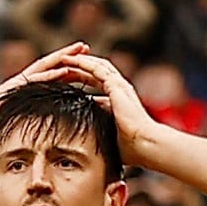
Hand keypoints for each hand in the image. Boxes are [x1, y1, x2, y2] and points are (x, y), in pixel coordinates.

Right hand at [0, 42, 94, 150]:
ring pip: (45, 67)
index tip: (87, 65)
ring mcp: (18, 85)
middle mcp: (24, 84)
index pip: (52, 77)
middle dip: (70, 55)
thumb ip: (34, 130)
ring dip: (64, 57)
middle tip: (87, 47)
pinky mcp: (12, 90)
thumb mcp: (21, 131)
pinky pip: (34, 80)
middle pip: (51, 65)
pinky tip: (64, 70)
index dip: (69, 70)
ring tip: (81, 48)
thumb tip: (50, 148)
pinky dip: (50, 74)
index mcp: (28, 93)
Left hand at [58, 48, 162, 163]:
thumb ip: (99, 129)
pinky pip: (96, 69)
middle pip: (96, 69)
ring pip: (96, 65)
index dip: (82, 76)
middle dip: (79, 65)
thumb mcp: (109, 134)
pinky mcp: (116, 86)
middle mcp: (121, 88)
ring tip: (63, 57)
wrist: (145, 145)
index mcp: (119, 97)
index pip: (98, 80)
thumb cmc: (131, 148)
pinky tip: (68, 60)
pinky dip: (82, 63)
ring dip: (79, 59)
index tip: (66, 77)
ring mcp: (119, 85)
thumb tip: (83, 138)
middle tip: (61, 63)